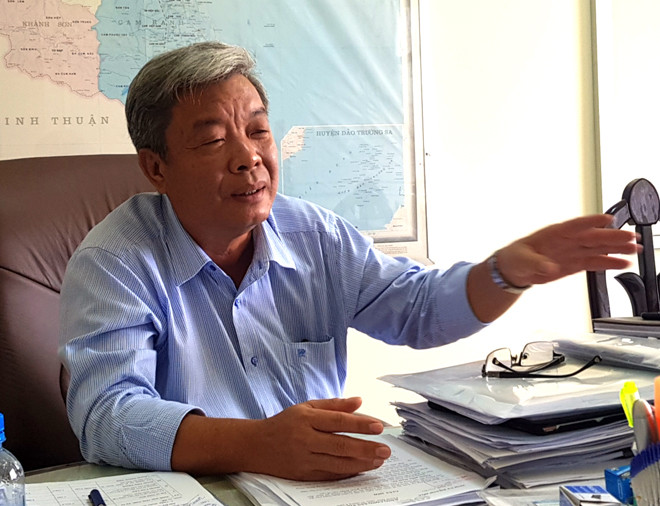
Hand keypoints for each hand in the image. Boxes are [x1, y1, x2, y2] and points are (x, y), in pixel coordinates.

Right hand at [248, 397, 390, 480]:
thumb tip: (359, 401)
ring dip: (361, 463)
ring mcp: (304, 459)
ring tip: (378, 461)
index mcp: (306, 418)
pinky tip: (361, 469)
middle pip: (340, 444)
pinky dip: (347, 473)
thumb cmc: (284, 423)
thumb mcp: (306, 407)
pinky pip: (330, 475)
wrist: (255, 446)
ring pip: (337, 463)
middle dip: (366, 448)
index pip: (338, 421)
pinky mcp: (303, 475)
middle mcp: (305, 439)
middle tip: (385, 450)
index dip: (360, 424)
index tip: (379, 427)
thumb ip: (334, 404)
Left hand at [496, 214, 639, 287]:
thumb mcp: (521, 260)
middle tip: (631, 237)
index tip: (607, 219)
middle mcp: (566, 241)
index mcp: (553, 234)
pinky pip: (594, 262)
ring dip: (616, 249)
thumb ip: (536, 263)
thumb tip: (549, 267)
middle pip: (593, 237)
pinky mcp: (574, 264)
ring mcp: (572, 252)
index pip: (575, 225)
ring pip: (598, 248)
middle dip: (612, 237)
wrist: (512, 270)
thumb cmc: (514, 258)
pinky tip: (622, 263)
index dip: (591, 222)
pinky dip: (608, 263)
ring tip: (634, 249)